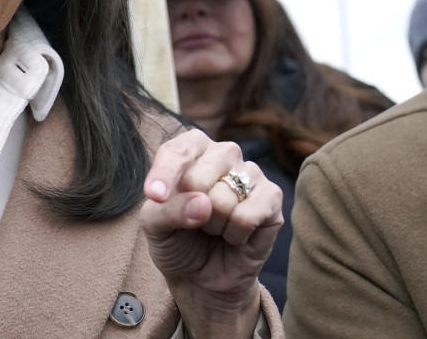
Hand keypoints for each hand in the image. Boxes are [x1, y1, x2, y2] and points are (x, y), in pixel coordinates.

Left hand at [139, 129, 282, 336]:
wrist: (203, 276)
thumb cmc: (177, 239)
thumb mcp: (154, 226)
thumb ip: (166, 210)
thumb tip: (202, 203)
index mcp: (190, 149)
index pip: (177, 151)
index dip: (164, 174)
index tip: (154, 196)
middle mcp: (223, 153)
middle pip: (198, 178)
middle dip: (190, 210)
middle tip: (194, 220)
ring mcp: (250, 172)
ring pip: (222, 200)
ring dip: (212, 225)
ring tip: (213, 227)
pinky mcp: (272, 196)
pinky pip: (246, 216)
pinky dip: (234, 234)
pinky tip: (234, 234)